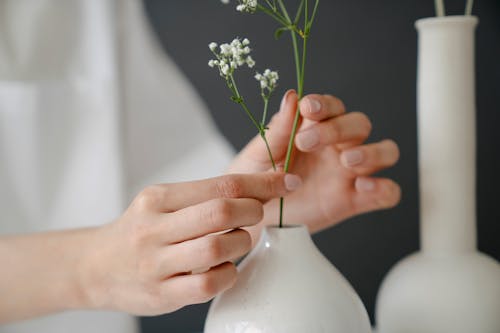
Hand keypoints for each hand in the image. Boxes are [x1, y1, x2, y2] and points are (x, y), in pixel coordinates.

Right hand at [80, 172, 299, 315]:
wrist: (96, 267)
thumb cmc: (141, 231)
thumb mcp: (163, 203)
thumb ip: (204, 196)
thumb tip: (260, 188)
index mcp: (158, 198)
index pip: (222, 183)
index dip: (262, 183)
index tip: (286, 181)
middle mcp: (154, 227)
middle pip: (222, 211)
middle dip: (254, 210)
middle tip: (259, 214)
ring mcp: (156, 263)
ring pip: (218, 247)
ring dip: (242, 242)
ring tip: (239, 241)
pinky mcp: (162, 294)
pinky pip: (210, 283)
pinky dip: (229, 273)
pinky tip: (225, 267)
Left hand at [228, 90, 399, 235]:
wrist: (254, 215)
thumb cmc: (256, 177)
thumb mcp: (261, 152)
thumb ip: (280, 128)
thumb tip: (292, 96)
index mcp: (316, 128)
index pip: (333, 107)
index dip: (325, 104)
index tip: (308, 108)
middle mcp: (338, 146)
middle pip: (360, 125)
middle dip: (339, 129)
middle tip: (307, 142)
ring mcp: (350, 173)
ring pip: (386, 152)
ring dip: (372, 153)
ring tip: (346, 161)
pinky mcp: (356, 200)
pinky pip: (388, 192)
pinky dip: (384, 188)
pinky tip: (364, 188)